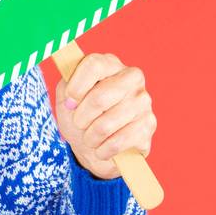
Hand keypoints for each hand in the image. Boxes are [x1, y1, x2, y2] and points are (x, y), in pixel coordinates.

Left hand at [54, 52, 157, 179]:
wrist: (97, 148)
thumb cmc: (81, 117)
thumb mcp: (66, 99)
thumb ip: (65, 89)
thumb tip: (72, 97)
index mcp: (110, 64)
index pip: (94, 65)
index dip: (76, 87)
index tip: (70, 103)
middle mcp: (132, 77)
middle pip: (99, 97)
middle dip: (81, 118)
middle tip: (79, 124)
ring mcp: (144, 101)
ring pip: (106, 124)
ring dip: (90, 138)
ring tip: (90, 138)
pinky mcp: (149, 125)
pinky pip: (117, 142)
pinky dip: (103, 150)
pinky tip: (103, 148)